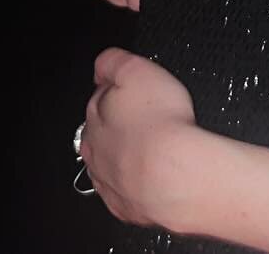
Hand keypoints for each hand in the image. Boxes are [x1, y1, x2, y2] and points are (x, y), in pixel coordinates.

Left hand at [82, 48, 199, 230]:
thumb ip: (113, 62)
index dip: (117, 92)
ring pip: (111, 164)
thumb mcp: (136, 69)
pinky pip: (126, 191)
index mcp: (95, 116)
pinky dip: (137, 182)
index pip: (98, 99)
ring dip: (126, 155)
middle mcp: (96, 151)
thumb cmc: (161, 123)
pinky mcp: (126, 206)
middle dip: (118, 126)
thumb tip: (102, 63)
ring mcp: (109, 181)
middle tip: (145, 119)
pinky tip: (153, 174)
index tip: (133, 90)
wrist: (174, 174)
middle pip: (101, 134)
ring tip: (152, 147)